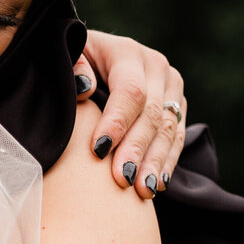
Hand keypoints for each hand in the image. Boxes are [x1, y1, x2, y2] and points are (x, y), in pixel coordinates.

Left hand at [78, 31, 186, 199]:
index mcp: (127, 52)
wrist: (95, 53)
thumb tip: (85, 88)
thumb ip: (73, 66)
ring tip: (142, 190)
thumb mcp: (66, 55)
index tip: (98, 150)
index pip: (129, 91)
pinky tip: (157, 184)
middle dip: (136, 149)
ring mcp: (170, 86)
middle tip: (122, 179)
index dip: (116, 121)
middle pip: (151, 113)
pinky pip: (176, 135)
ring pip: (168, 128)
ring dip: (156, 162)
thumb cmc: (73, 59)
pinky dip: (167, 161)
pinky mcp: (177, 104)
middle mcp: (156, 66)